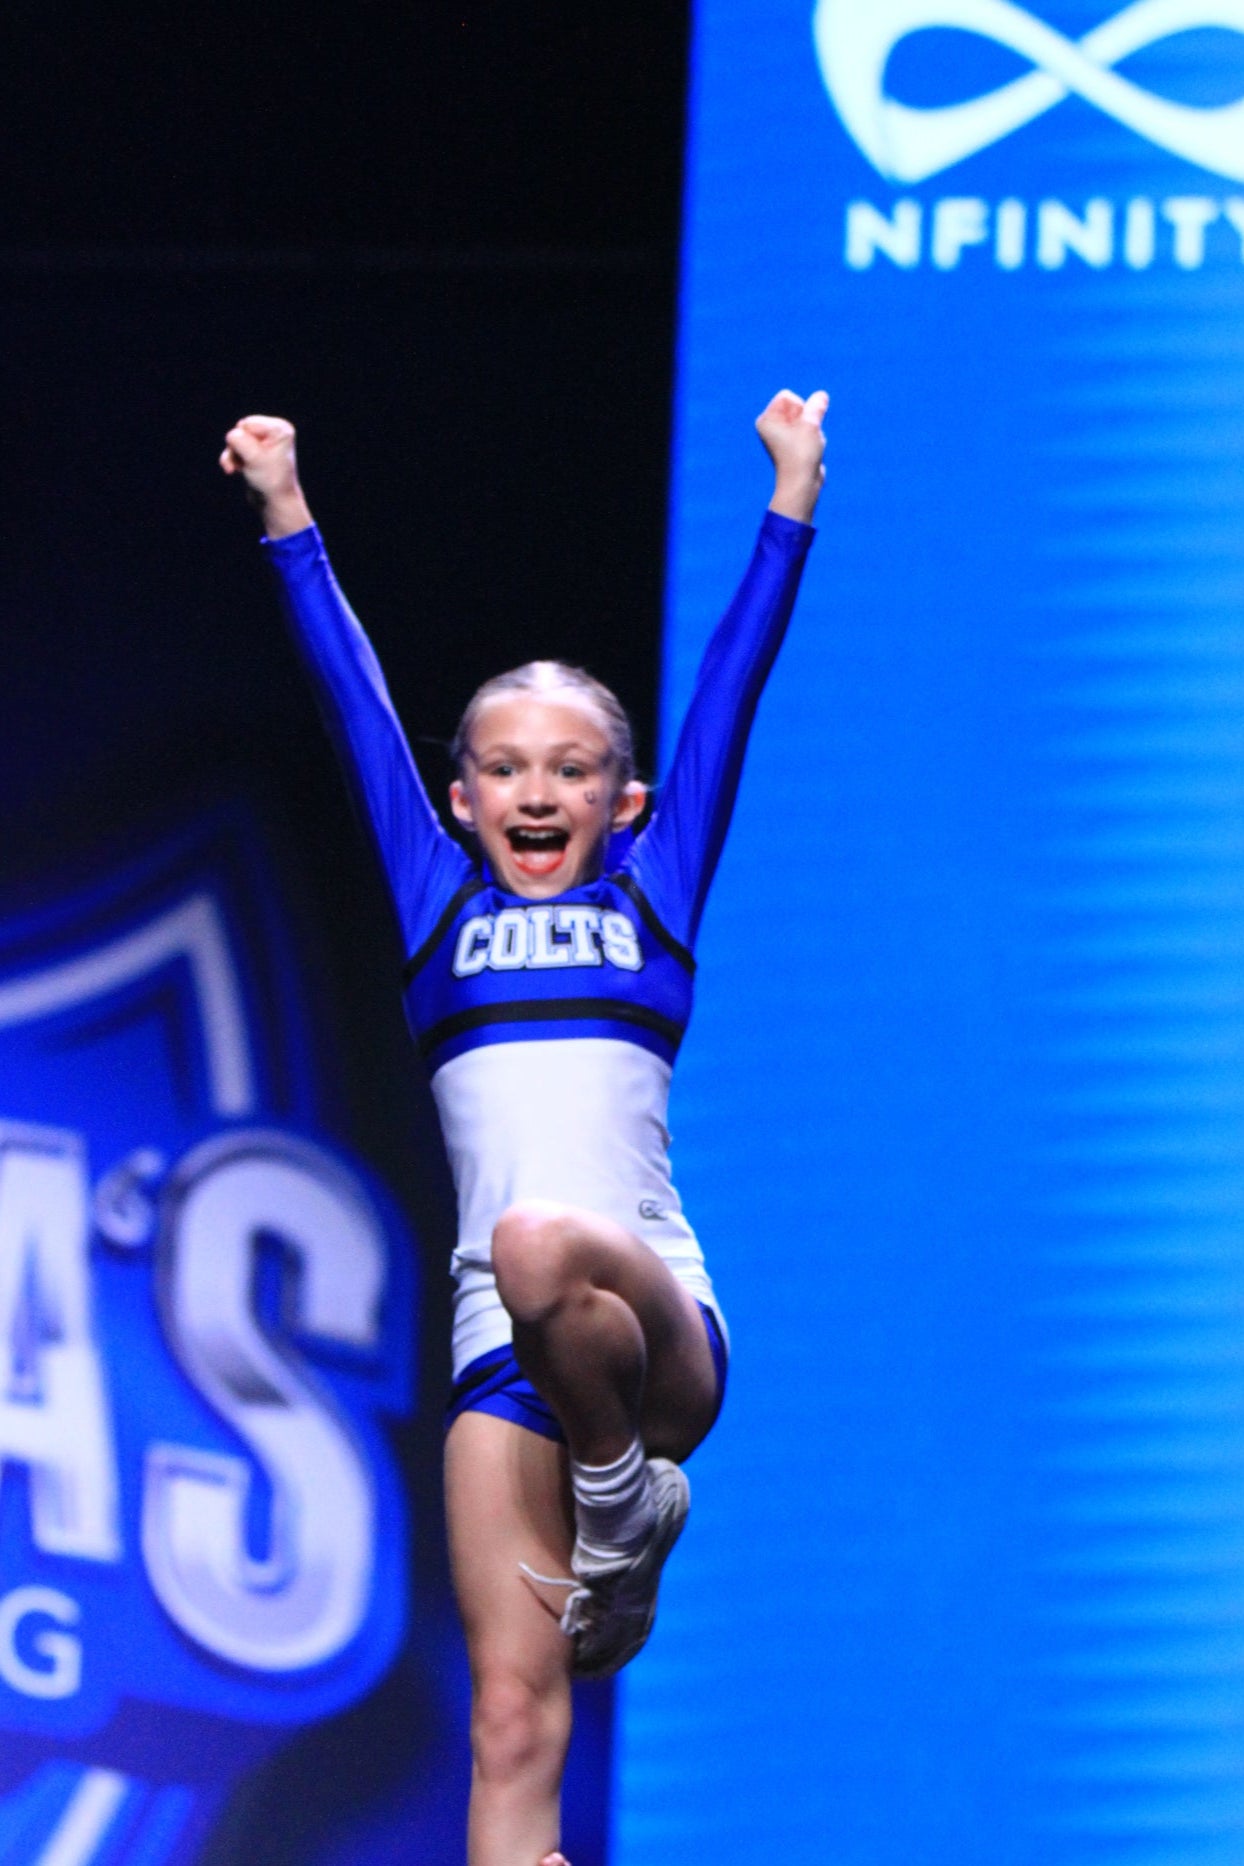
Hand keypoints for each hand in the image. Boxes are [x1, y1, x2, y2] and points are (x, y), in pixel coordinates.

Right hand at [220, 414, 312, 536]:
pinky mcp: (255, 451)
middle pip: (240, 430)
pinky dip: (232, 459)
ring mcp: (264, 441)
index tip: (258, 459)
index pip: (247, 424)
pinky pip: (234, 448)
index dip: (245, 443)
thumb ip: (238, 440)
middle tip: (247, 464)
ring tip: (237, 469)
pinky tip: (235, 470)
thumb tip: (231, 435)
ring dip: (232, 455)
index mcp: (280, 428)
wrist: (275, 503)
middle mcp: (274, 431)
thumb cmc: (270, 480)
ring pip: (234, 440)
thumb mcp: (254, 457)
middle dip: (237, 448)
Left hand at [756, 387, 828, 524]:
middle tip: (803, 438)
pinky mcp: (792, 443)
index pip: (788, 397)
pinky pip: (808, 430)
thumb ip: (816, 406)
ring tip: (807, 445)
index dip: (799, 409)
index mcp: (766, 419)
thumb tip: (821, 396)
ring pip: (806, 418)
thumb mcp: (811, 423)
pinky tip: (812, 450)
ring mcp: (782, 435)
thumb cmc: (801, 454)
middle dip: (807, 418)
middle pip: (798, 406)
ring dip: (812, 429)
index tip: (798, 428)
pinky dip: (813, 437)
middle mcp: (771, 426)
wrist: (802, 483)